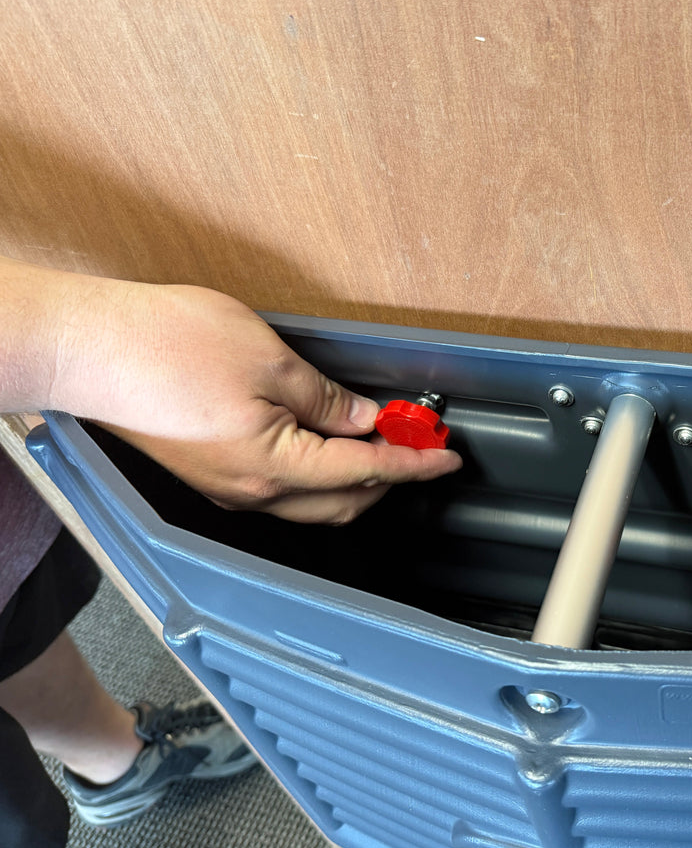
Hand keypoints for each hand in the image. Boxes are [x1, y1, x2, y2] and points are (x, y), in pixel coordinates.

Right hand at [50, 280, 460, 523]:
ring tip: (383, 438)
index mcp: (274, 467)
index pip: (366, 474)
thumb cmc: (167, 345)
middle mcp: (252, 492)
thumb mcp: (270, 361)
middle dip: (392, 477)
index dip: (414, 463)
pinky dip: (321, 471)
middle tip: (421, 441)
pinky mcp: (211, 472)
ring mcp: (229, 487)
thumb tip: (363, 418)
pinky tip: (330, 440)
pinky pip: (284, 487)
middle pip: (344, 502)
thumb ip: (326, 398)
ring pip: (313, 501)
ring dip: (357, 477)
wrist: (88, 348)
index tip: (448, 457)